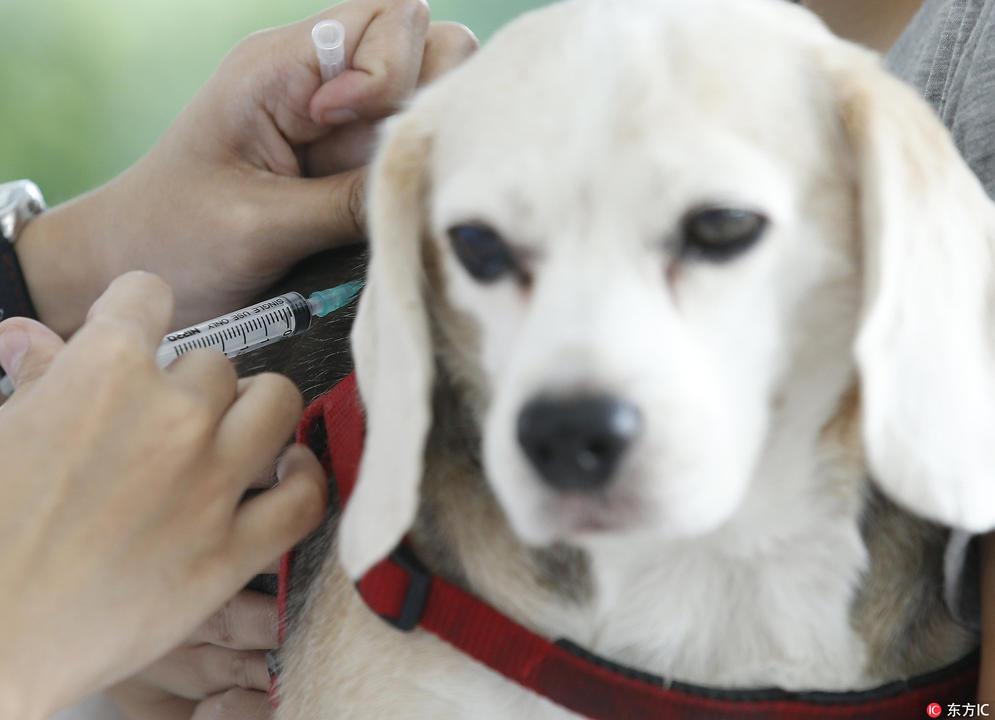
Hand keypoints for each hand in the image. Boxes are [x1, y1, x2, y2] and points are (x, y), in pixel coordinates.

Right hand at [0, 272, 325, 719]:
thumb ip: (32, 379)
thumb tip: (26, 337)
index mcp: (103, 372)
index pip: (147, 294)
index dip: (139, 310)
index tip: (138, 330)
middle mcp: (171, 414)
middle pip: (215, 363)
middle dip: (190, 384)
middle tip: (165, 419)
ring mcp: (210, 481)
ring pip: (275, 401)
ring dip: (257, 410)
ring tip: (237, 430)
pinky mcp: (232, 550)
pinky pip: (304, 496)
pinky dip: (304, 478)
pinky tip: (287, 471)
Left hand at [17, 0, 477, 334]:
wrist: (132, 266)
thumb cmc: (176, 239)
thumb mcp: (261, 225)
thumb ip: (349, 203)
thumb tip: (435, 187)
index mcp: (282, 66)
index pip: (391, 19)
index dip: (392, 72)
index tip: (346, 127)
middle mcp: (320, 81)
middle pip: (428, 47)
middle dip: (427, 100)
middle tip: (386, 163)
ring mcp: (341, 122)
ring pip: (429, 99)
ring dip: (424, 143)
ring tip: (385, 192)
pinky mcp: (348, 162)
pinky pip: (408, 150)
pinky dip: (414, 176)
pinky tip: (387, 210)